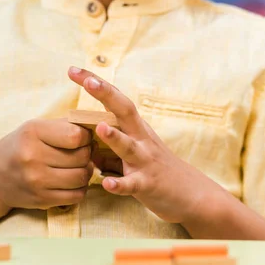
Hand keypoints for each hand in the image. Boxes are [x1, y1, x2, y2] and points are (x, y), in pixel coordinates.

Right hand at [0, 119, 93, 210]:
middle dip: (87, 154)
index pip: (76, 136)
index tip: (81, 138)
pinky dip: (80, 188)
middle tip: (81, 153)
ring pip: (81, 177)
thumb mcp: (35, 128)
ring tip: (78, 166)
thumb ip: (64, 125)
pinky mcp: (41, 200)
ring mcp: (36, 181)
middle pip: (81, 157)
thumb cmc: (20, 147)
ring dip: (85, 172)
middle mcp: (32, 157)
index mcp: (32, 133)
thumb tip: (96, 127)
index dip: (85, 137)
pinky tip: (72, 182)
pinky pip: (76, 196)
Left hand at [68, 67, 224, 223]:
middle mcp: (141, 139)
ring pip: (128, 147)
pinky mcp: (147, 185)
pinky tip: (106, 183)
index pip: (115, 99)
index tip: (72, 70)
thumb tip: (83, 142)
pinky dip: (119, 184)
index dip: (96, 84)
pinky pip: (131, 184)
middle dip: (106, 95)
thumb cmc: (157, 169)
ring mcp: (145, 161)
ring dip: (115, 138)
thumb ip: (108, 145)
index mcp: (135, 128)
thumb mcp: (133, 151)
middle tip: (88, 81)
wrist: (191, 195)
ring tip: (100, 128)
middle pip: (124, 111)